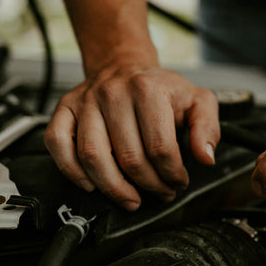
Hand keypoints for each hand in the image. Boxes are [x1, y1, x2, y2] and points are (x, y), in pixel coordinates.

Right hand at [44, 65, 219, 210]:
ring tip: (131, 199)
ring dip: (113, 188)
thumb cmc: (161, 89)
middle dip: (148, 185)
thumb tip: (205, 158)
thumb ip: (207, 129)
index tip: (178, 181)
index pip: (160, 147)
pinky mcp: (65, 110)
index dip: (172, 174)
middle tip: (160, 193)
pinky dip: (72, 171)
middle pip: (128, 158)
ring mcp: (85, 102)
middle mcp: (113, 93)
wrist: (124, 66)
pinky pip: (58, 144)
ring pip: (92, 157)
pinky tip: (92, 185)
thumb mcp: (198, 101)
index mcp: (148, 90)